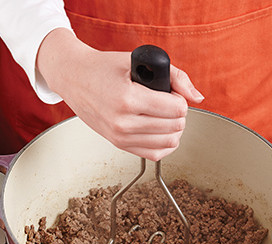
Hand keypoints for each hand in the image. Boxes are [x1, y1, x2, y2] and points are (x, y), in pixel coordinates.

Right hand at [37, 29, 203, 160]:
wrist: (74, 78)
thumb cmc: (103, 68)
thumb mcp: (139, 61)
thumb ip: (176, 76)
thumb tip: (198, 97)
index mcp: (128, 99)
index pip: (177, 109)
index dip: (180, 99)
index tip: (171, 93)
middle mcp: (123, 122)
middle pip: (175, 126)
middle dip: (179, 113)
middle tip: (168, 102)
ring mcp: (120, 137)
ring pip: (168, 142)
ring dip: (174, 129)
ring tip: (165, 116)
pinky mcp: (119, 145)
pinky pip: (154, 154)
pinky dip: (165, 144)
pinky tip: (161, 132)